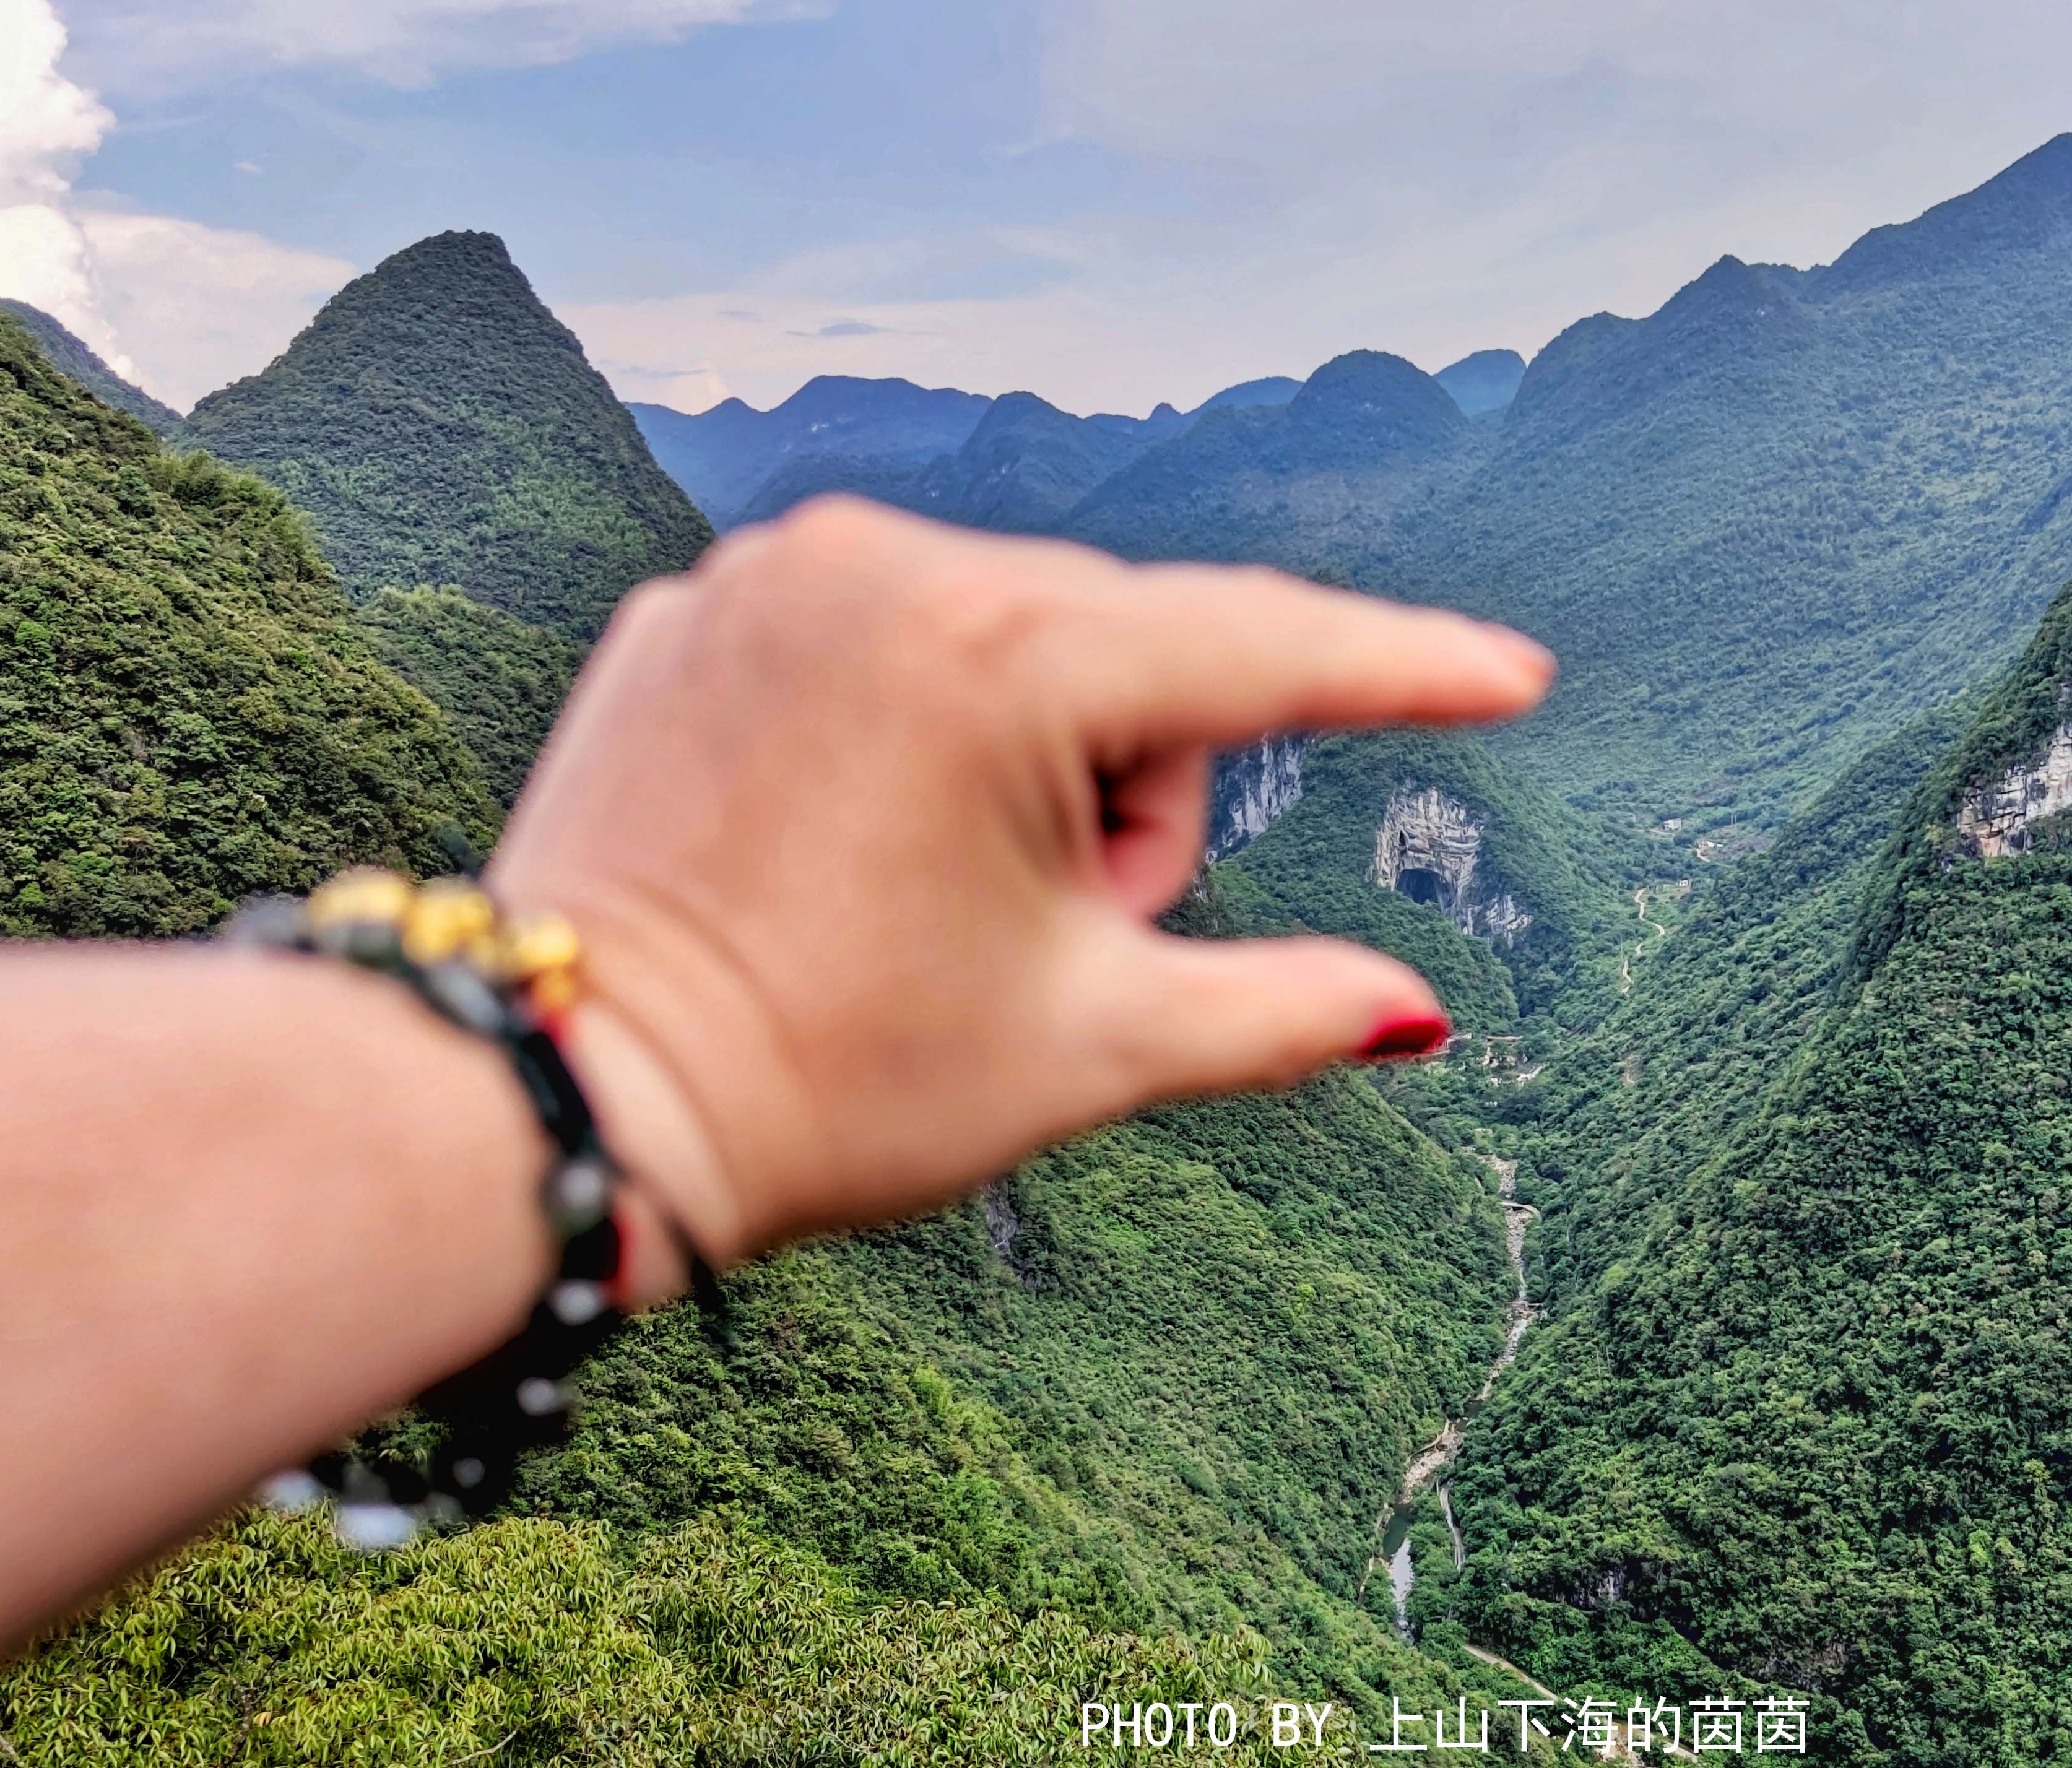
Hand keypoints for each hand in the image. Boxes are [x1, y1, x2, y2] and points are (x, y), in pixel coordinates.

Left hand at [487, 499, 1551, 1268]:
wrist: (559, 1099)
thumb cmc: (835, 1087)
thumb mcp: (1092, 1049)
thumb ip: (1280, 1011)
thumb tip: (1419, 1015)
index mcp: (1003, 659)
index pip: (1259, 652)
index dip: (1400, 673)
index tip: (1512, 676)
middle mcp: (889, 567)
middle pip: (1127, 654)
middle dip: (1137, 792)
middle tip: (1062, 931)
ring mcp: (776, 574)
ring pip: (1007, 633)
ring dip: (1030, 755)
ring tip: (940, 895)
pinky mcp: (697, 607)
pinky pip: (879, 633)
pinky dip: (911, 725)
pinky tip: (848, 840)